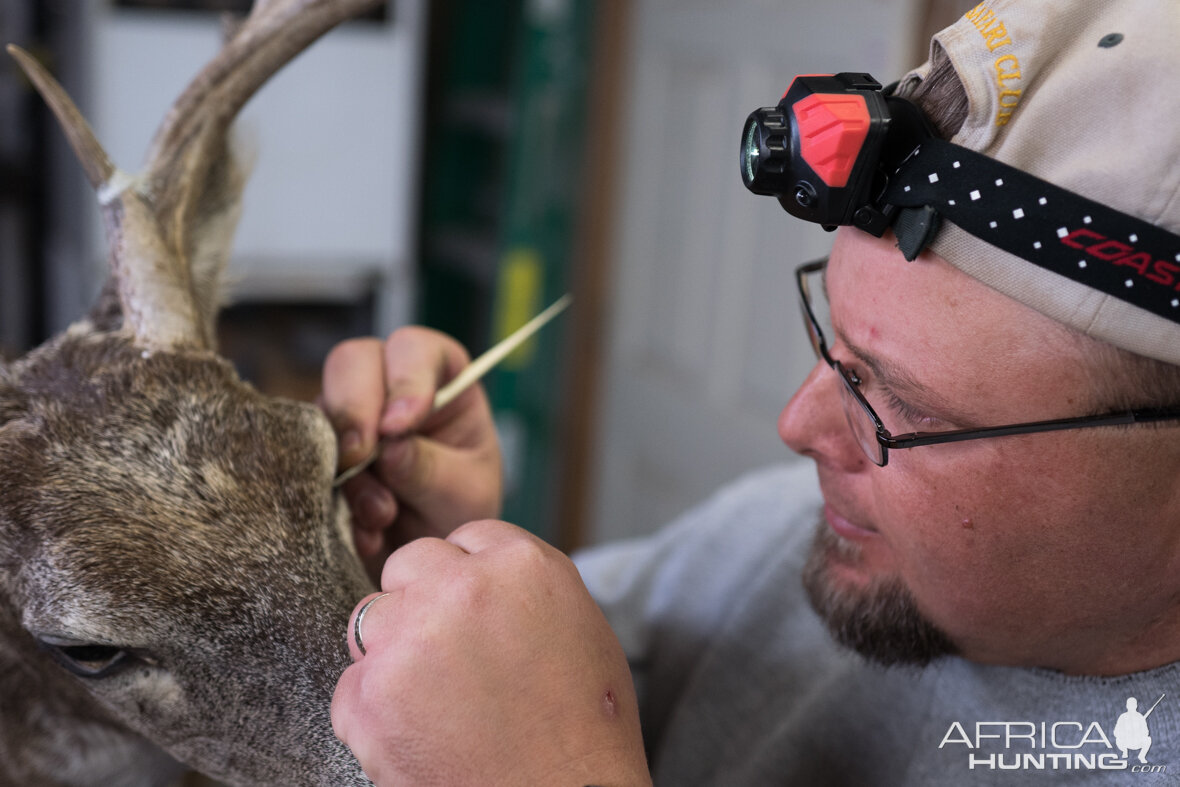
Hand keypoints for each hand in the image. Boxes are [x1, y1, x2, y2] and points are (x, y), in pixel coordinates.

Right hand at [320, 327, 502, 580]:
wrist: (427, 550)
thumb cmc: (457, 506)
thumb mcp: (462, 493)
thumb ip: (429, 468)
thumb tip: (390, 448)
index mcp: (440, 375)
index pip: (415, 349)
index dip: (404, 380)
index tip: (399, 426)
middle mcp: (387, 382)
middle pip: (352, 361)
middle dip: (354, 409)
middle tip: (360, 459)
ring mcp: (347, 412)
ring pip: (320, 409)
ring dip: (344, 466)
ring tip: (382, 514)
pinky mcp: (316, 448)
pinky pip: (302, 458)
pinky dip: (328, 496)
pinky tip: (365, 532)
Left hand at [331, 520, 650, 786]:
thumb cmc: (586, 731)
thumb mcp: (582, 628)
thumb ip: (526, 586)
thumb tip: (485, 571)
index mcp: (523, 566)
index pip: (466, 539)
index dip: (467, 578)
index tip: (476, 614)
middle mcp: (463, 590)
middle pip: (409, 565)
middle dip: (421, 602)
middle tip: (450, 657)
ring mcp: (411, 640)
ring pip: (370, 619)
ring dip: (392, 652)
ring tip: (437, 702)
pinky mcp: (371, 698)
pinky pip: (351, 686)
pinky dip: (373, 713)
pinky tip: (420, 736)